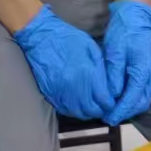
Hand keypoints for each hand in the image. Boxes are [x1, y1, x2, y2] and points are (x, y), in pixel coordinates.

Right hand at [12, 7, 116, 122]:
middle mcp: (74, 88)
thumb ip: (101, 69)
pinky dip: (73, 110)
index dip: (110, 104)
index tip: (111, 102)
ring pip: (78, 113)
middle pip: (91, 111)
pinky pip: (64, 110)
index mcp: (87, 74)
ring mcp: (60, 93)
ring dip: (86, 112)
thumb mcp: (91, 47)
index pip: (104, 100)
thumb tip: (107, 87)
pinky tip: (76, 103)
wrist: (39, 37)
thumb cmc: (67, 39)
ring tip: (90, 106)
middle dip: (99, 110)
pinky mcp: (50, 94)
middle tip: (102, 106)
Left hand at [103, 0, 150, 122]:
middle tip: (109, 116)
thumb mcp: (114, 52)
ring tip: (113, 110)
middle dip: (126, 112)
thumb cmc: (124, 33)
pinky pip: (144, 93)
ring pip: (144, 100)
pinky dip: (134, 99)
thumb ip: (114, 75)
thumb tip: (112, 96)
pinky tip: (121, 99)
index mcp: (144, 70)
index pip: (133, 98)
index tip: (109, 118)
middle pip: (141, 103)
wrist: (137, 19)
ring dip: (130, 107)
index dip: (121, 110)